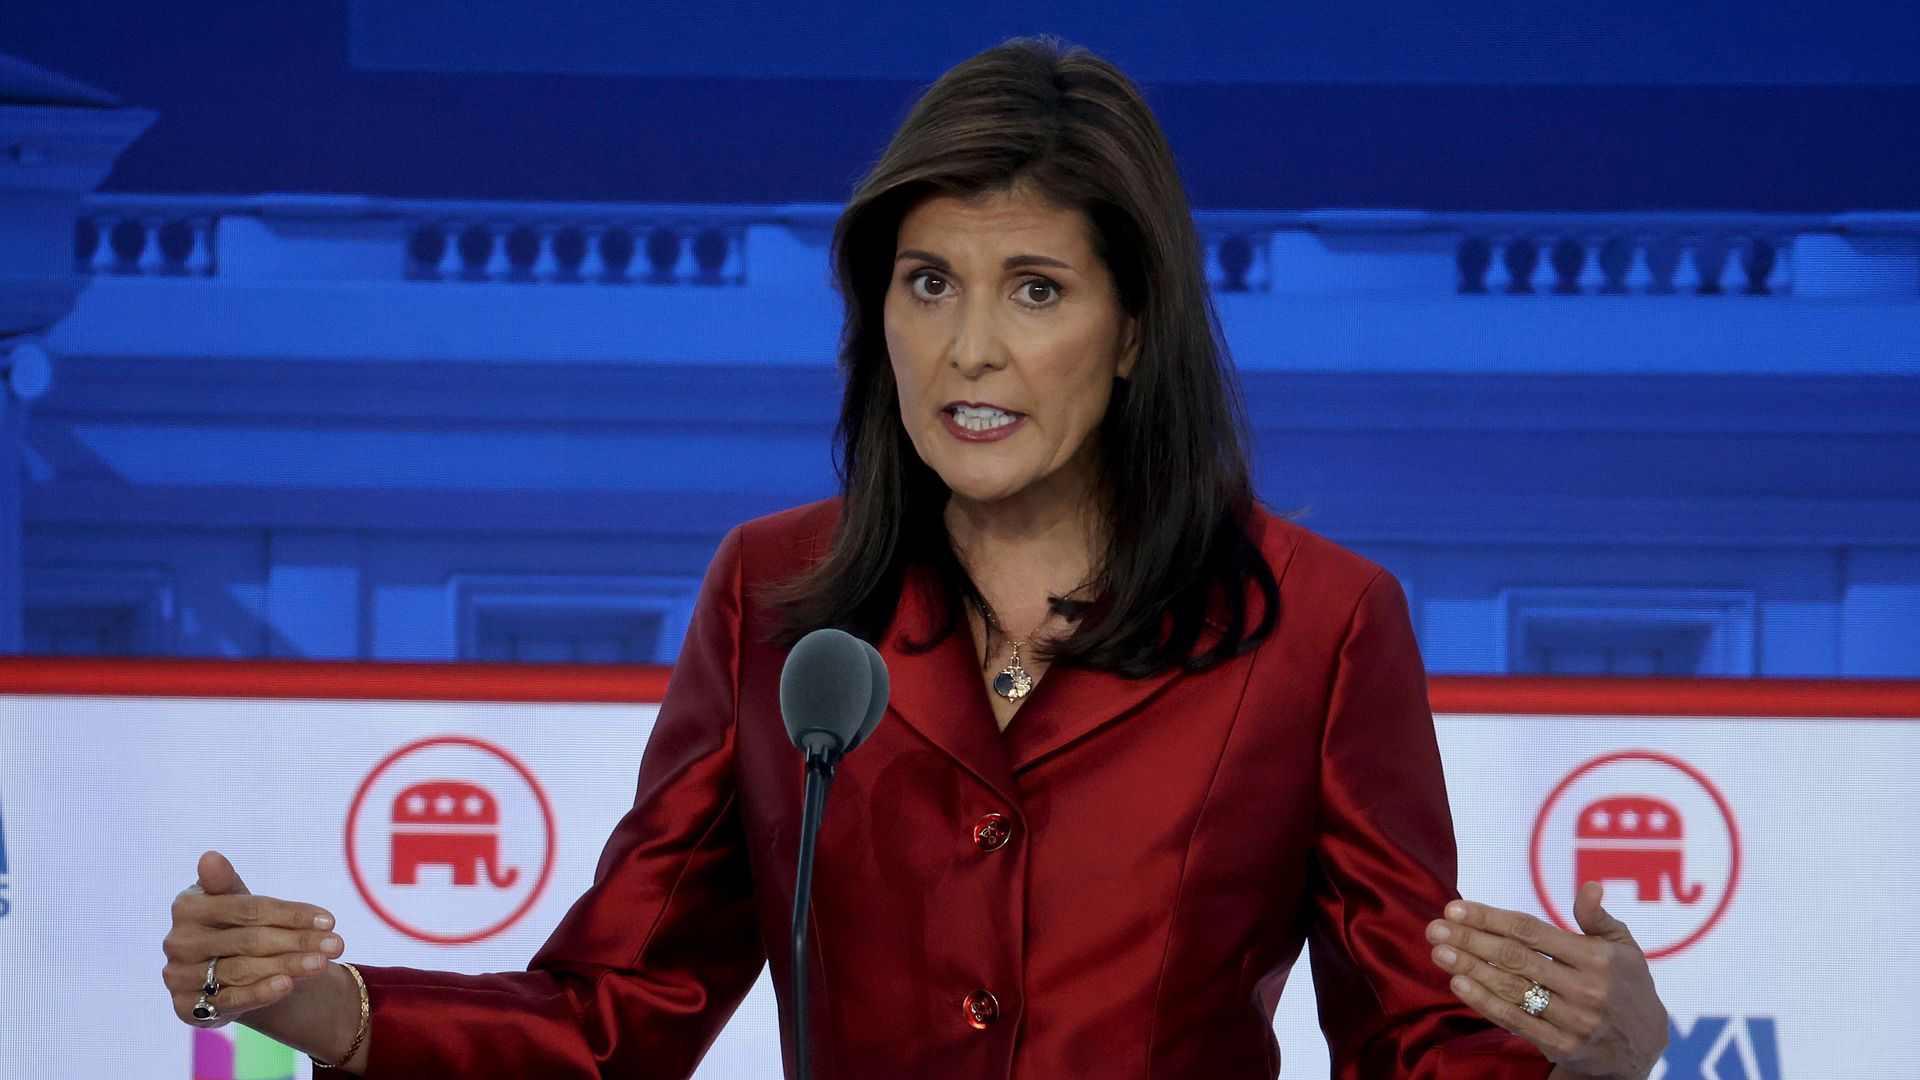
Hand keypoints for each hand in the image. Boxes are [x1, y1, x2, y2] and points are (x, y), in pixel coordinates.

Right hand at [162, 851, 342, 1027]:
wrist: (231, 974)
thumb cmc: (239, 927)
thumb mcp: (239, 904)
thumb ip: (228, 884)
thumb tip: (209, 857)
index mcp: (188, 907)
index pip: (247, 909)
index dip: (291, 915)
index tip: (330, 920)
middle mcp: (178, 942)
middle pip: (249, 941)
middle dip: (298, 942)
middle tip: (337, 945)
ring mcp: (179, 976)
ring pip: (243, 969)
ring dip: (287, 966)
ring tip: (322, 963)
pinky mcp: (185, 1007)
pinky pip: (229, 999)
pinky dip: (260, 992)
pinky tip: (287, 985)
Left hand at [1425, 882, 1667, 1079]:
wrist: (1642, 1049)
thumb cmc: (1626, 986)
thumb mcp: (1624, 949)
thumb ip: (1599, 919)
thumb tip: (1590, 886)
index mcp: (1596, 958)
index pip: (1531, 931)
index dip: (1490, 918)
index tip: (1455, 908)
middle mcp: (1585, 988)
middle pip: (1515, 958)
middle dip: (1470, 941)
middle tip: (1434, 929)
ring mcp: (1573, 1020)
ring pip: (1512, 989)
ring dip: (1470, 969)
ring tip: (1439, 953)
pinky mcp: (1562, 1046)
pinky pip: (1516, 1021)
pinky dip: (1485, 1003)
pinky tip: (1459, 985)